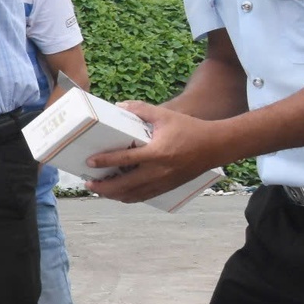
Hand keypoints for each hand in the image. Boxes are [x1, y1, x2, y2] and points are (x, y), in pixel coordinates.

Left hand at [85, 101, 224, 203]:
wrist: (216, 146)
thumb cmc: (190, 129)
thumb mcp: (164, 115)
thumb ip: (140, 109)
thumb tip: (118, 106)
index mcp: (157, 153)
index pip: (125, 160)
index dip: (105, 161)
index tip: (89, 163)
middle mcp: (159, 171)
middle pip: (125, 185)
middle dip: (103, 187)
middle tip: (87, 183)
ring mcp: (163, 182)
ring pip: (133, 195)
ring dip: (113, 195)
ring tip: (99, 189)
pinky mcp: (168, 188)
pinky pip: (144, 197)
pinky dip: (128, 197)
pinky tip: (118, 193)